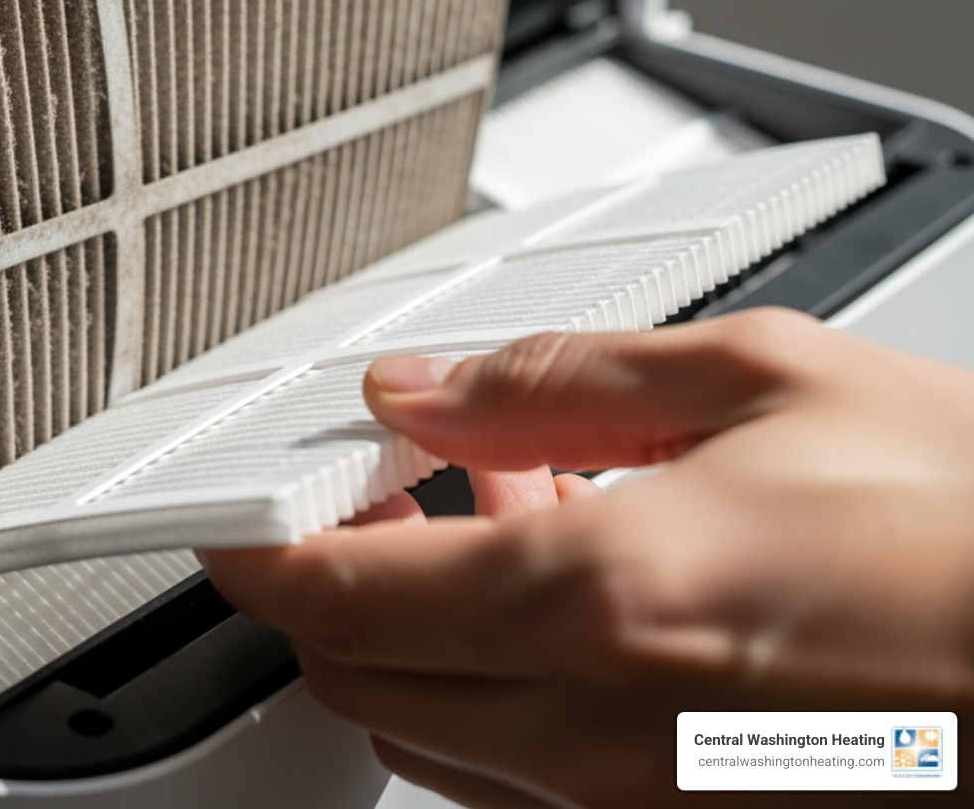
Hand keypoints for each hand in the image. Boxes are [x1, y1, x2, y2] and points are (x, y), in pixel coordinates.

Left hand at [202, 308, 973, 807]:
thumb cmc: (973, 529)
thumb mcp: (762, 381)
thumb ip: (556, 377)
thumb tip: (425, 386)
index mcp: (599, 596)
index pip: (334, 599)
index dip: (257, 554)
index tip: (241, 517)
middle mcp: (598, 727)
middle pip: (359, 681)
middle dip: (336, 589)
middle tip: (384, 495)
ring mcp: (634, 804)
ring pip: (430, 739)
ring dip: (417, 637)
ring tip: (495, 525)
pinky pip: (521, 779)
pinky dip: (496, 692)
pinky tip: (569, 606)